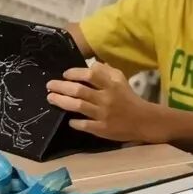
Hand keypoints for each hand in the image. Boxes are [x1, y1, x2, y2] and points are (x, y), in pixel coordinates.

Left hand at [46, 63, 163, 142]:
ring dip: (62, 102)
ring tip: (51, 98)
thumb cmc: (128, 97)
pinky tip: (68, 120)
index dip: (75, 73)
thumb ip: (106, 71)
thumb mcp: (120, 79)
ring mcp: (103, 114)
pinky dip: (75, 122)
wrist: (143, 120)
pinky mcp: (102, 129)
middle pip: (80, 91)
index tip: (65, 74)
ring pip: (78, 106)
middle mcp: (106, 98)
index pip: (90, 74)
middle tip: (49, 85)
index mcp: (111, 84)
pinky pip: (84, 125)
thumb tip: (91, 64)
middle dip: (62, 87)